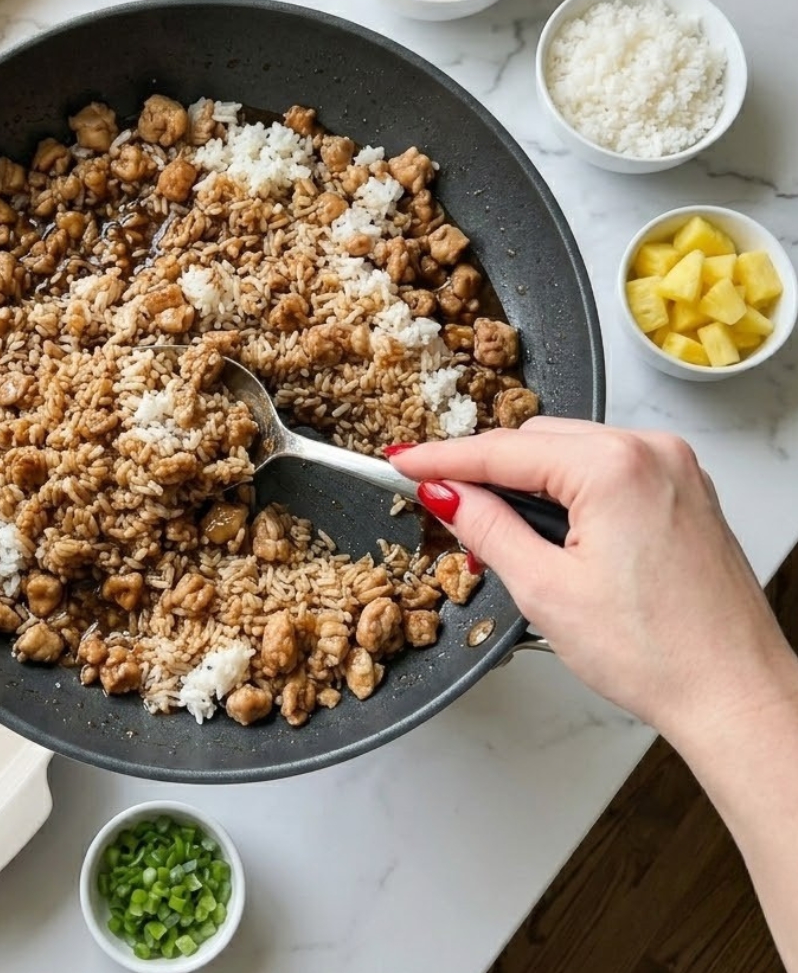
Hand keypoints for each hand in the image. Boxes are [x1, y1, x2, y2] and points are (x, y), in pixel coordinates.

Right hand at [390, 418, 794, 744]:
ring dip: (529, 486)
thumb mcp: (545, 589)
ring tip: (502, 540)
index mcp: (615, 467)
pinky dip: (570, 493)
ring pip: (571, 454)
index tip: (402, 462)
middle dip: (487, 474)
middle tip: (446, 510)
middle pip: (537, 442)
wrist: (736, 696)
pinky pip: (607, 471)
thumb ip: (486, 527)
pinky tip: (552, 535)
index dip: (442, 458)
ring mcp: (675, 470)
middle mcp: (651, 453)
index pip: (503, 450)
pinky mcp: (684, 492)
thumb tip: (446, 494)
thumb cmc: (660, 655)